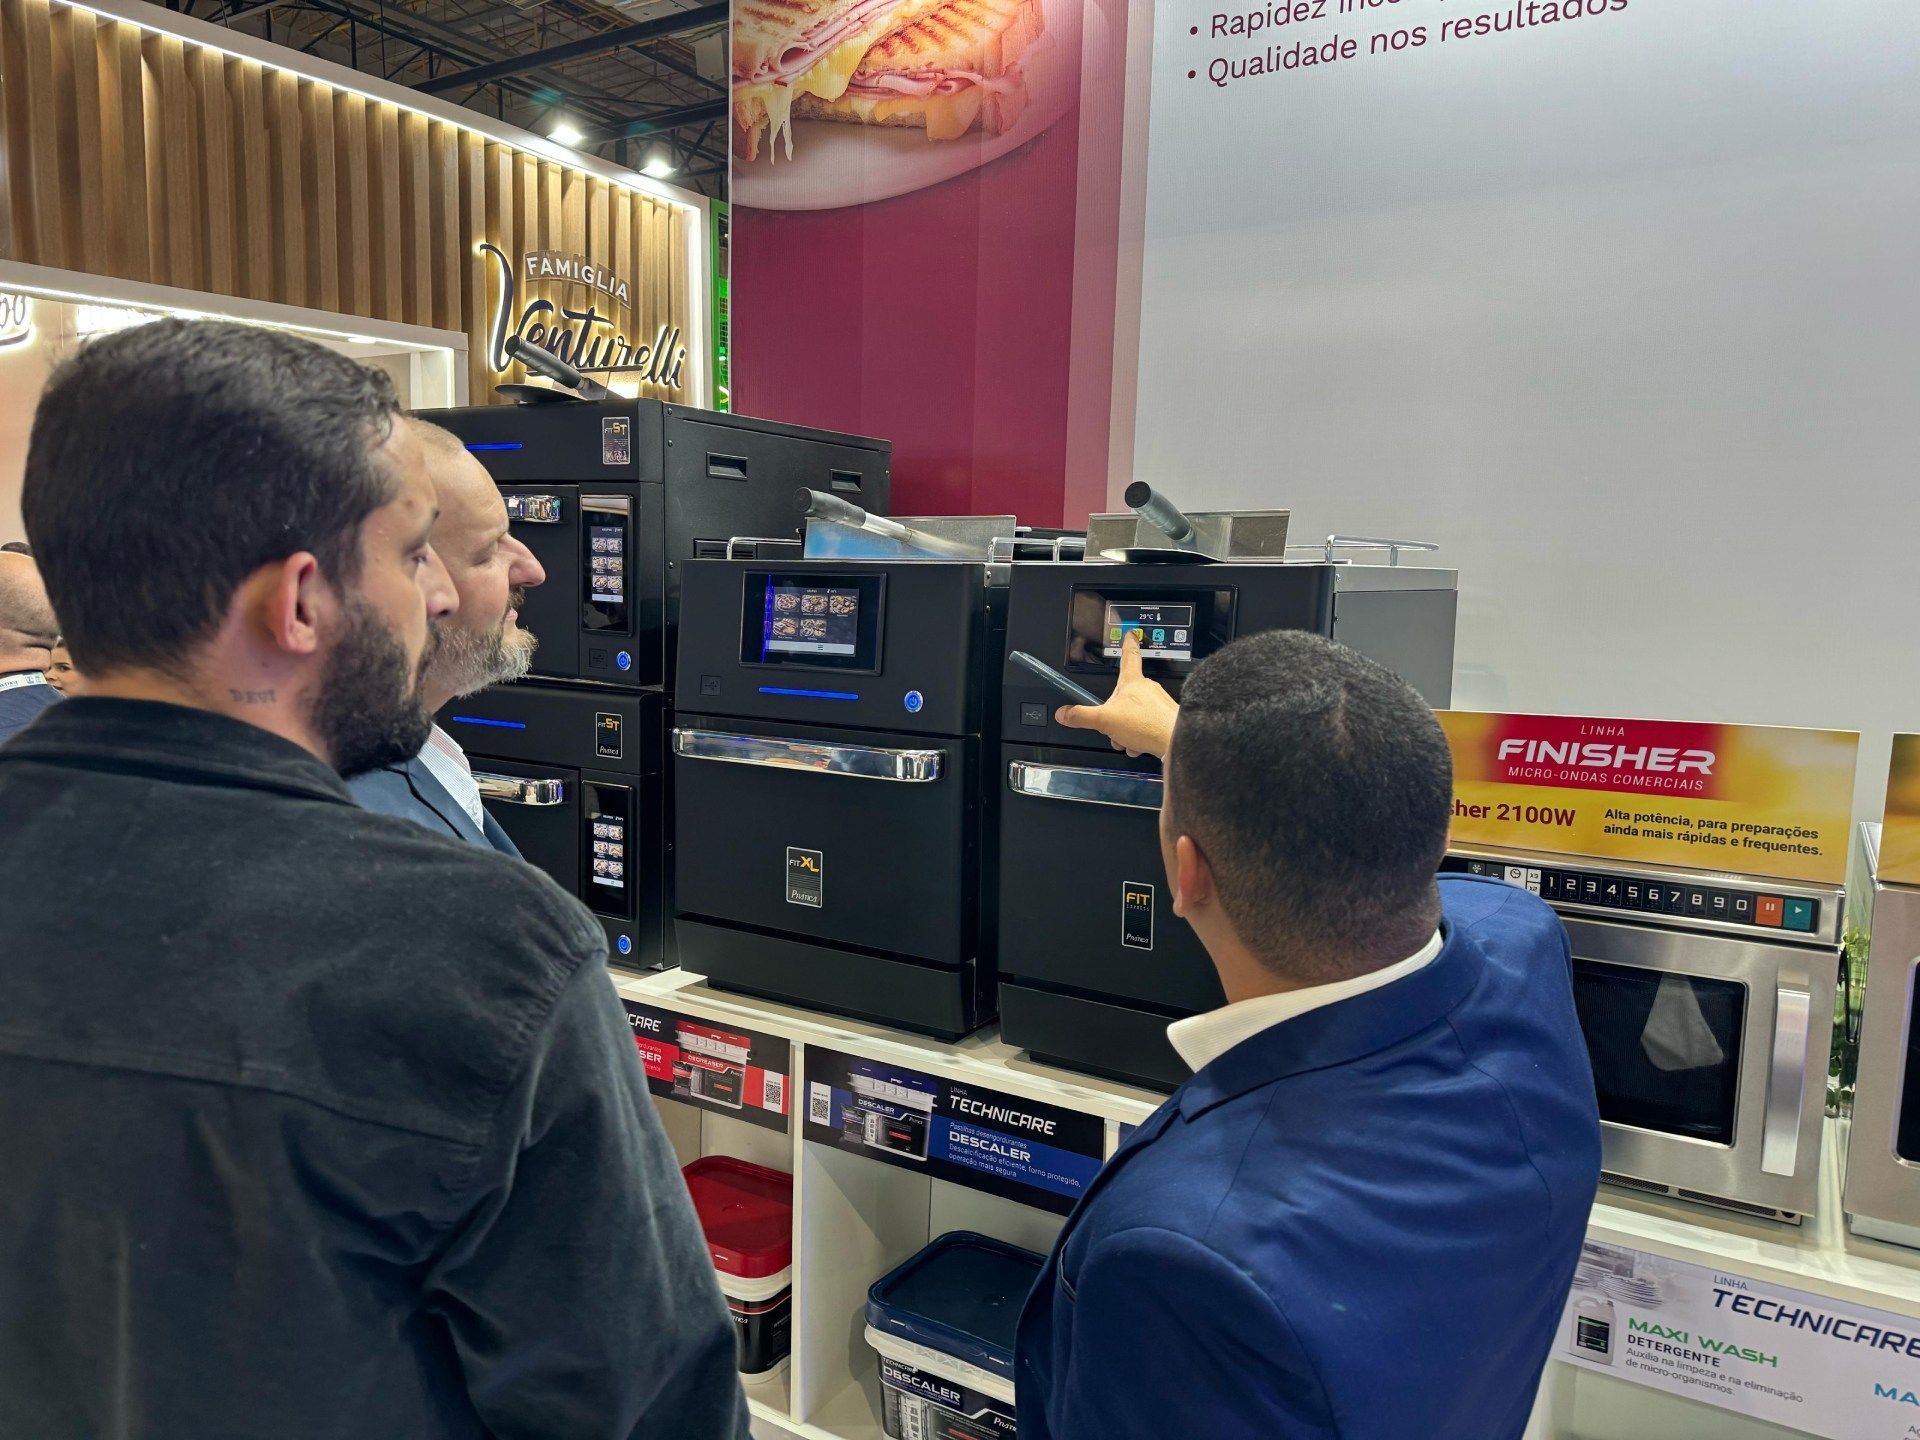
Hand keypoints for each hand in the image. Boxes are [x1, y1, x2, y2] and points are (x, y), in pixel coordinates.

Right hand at [1054, 630, 1179, 759]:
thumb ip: (1082, 716)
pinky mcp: (1166, 719)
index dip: (1127, 644)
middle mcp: (1148, 689)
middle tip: (1113, 728)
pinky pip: (1147, 725)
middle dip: (1115, 714)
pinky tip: (1138, 746)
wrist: (1175, 740)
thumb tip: (1064, 713)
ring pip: (1135, 714)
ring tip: (1127, 741)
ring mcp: (1158, 704)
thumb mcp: (1105, 720)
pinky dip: (1139, 737)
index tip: (1130, 634)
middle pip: (1125, 695)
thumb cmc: (1146, 725)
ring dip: (1126, 730)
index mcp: (1132, 682)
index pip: (1129, 656)